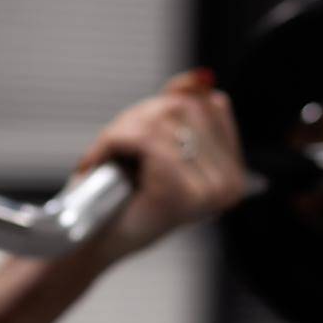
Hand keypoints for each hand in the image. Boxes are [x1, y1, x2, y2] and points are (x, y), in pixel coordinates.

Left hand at [72, 68, 248, 264]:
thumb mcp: (155, 142)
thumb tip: (204, 79)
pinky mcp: (178, 192)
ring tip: (108, 160)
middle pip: (181, 108)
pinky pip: (141, 138)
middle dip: (137, 120)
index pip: (206, 103)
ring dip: (119, 133)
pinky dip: (109, 144)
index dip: (160, 110)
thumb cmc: (118, 196)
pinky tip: (99, 163)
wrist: (88, 242)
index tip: (137, 141)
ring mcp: (208, 191)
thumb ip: (184, 107)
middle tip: (116, 152)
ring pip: (157, 120)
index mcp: (233, 175)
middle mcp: (230, 185)